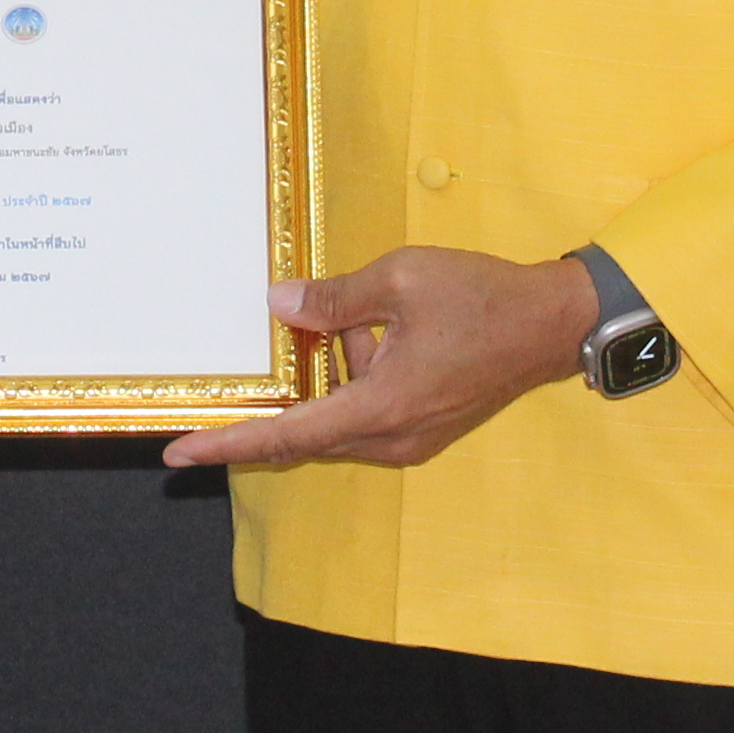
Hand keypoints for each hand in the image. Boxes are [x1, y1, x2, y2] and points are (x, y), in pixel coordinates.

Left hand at [163, 248, 596, 472]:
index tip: (180, 453)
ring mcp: (410, 438)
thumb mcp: (401, 279)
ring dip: (330, 378)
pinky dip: (354, 380)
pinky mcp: (423, 428)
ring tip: (365, 321)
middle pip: (307, 434)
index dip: (228, 444)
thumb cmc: (482, 297)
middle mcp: (391, 437)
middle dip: (271, 408)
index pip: (286, 435)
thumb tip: (281, 305)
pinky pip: (366, 411)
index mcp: (381, 408)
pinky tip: (373, 333)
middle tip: (233, 390)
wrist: (554, 323)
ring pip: (339, 418)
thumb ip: (336, 298)